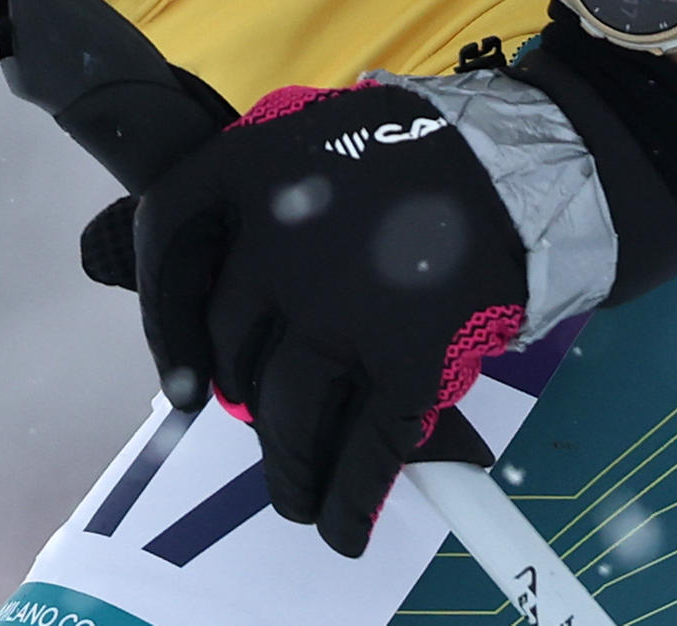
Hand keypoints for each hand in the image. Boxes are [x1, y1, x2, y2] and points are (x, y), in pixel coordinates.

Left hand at [104, 78, 538, 553]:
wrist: (510, 167)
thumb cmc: (400, 165)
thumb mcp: (306, 152)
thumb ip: (256, 218)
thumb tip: (221, 331)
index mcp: (244, 172)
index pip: (168, 244)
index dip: (166, 325)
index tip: (182, 387)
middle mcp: (277, 243)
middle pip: (231, 349)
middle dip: (248, 404)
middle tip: (273, 428)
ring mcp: (339, 307)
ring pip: (286, 417)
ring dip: (289, 473)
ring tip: (298, 500)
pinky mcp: (406, 358)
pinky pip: (363, 450)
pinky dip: (349, 500)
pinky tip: (345, 526)